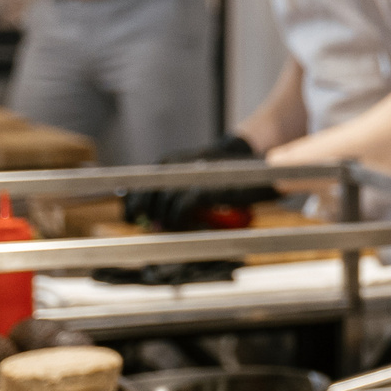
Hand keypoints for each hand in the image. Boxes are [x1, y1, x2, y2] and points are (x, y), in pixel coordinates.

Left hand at [123, 135, 279, 230]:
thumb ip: (178, 186)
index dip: (132, 201)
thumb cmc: (228, 173)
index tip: (130, 216)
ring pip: (163, 203)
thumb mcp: (200, 174)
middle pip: (146, 193)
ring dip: (162, 220)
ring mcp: (192, 176)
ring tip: (167, 229)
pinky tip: (182, 226)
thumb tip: (157, 210)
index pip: (140, 181)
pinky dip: (178, 220)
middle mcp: (178, 165)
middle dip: (144, 214)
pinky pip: (181, 208)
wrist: (260, 163)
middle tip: (148, 227)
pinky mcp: (206, 189)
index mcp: (173, 161)